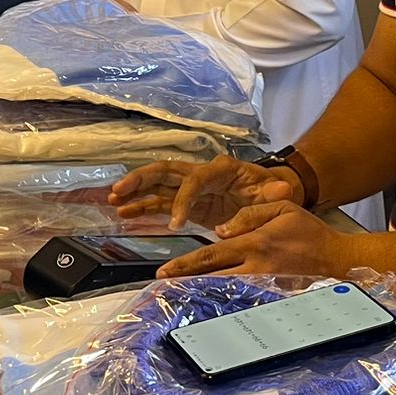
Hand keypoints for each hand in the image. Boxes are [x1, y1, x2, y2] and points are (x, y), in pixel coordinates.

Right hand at [109, 154, 300, 230]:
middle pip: (165, 171)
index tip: (176, 224)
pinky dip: (143, 207)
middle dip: (141, 179)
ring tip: (114, 202)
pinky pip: (161, 202)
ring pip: (158, 185)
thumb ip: (274, 193)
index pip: (194, 181)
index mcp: (221, 170)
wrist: (272, 194)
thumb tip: (281, 189)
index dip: (183, 200)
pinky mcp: (188, 203)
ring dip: (136, 192)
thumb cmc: (272, 190)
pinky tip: (126, 214)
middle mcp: (201, 174)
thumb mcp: (277, 191)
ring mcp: (192, 188)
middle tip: (119, 190)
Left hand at [157, 201, 355, 279]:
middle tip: (163, 285)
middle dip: (186, 281)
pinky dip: (223, 295)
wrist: (336, 259)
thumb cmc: (309, 231)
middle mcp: (256, 266)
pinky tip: (208, 297)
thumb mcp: (282, 208)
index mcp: (255, 243)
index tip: (165, 270)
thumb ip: (248, 214)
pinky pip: (242, 294)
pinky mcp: (271, 292)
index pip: (213, 254)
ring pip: (224, 288)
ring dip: (200, 290)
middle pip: (213, 276)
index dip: (186, 263)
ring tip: (178, 291)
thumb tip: (220, 229)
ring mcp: (264, 282)